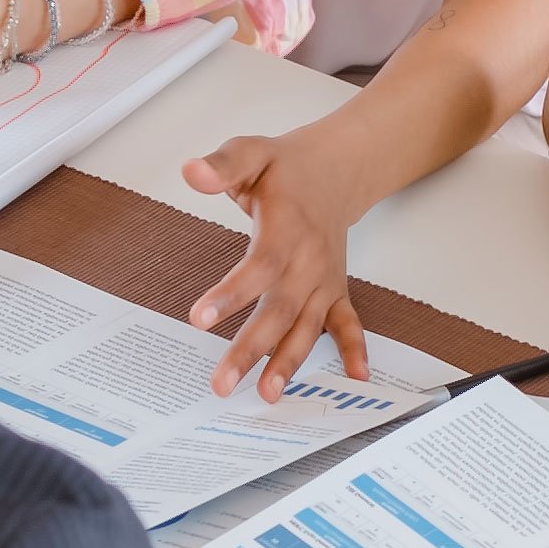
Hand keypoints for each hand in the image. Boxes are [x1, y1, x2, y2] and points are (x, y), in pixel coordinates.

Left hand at [181, 132, 368, 400]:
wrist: (337, 169)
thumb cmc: (286, 167)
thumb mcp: (251, 153)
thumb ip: (223, 164)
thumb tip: (191, 170)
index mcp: (288, 228)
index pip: (260, 266)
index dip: (232, 294)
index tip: (199, 318)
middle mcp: (310, 260)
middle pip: (280, 310)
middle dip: (251, 348)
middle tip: (222, 382)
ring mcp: (325, 280)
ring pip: (308, 326)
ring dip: (290, 362)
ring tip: (267, 394)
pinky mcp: (335, 290)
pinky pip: (349, 323)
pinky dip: (355, 349)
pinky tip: (357, 377)